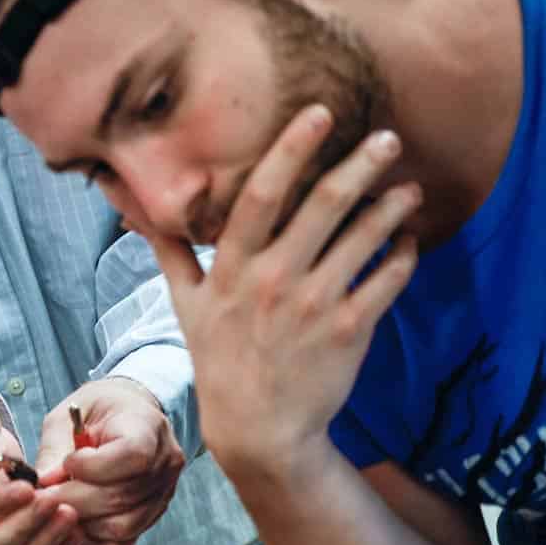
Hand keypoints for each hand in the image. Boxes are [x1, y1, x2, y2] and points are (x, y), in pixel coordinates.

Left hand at [35, 378, 184, 544]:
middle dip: (74, 499)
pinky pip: (124, 542)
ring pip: (122, 525)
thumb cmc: (95, 411)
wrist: (126, 415)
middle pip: (122, 496)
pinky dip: (94, 540)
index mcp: (148, 427)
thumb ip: (55, 447)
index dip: (93, 467)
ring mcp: (162, 494)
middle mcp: (165, 464)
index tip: (68, 462)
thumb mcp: (68, 416)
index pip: (133, 456)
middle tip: (44, 496)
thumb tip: (43, 482)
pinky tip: (75, 523)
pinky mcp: (151, 516)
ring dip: (82, 521)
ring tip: (58, 507)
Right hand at [141, 105, 419, 481]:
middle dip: (359, 165)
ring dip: (392, 208)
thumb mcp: (184, 305)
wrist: (259, 429)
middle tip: (387, 136)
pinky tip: (409, 240)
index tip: (318, 115)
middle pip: (323, 207)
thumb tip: (136, 211)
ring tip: (409, 187)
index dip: (290, 151)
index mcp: (231, 268)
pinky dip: (403, 256)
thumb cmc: (220, 361)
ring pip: (364, 241)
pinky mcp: (348, 331)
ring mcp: (313, 305)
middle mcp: (272, 280)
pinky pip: (386, 282)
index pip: (258, 195)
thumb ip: (170, 252)